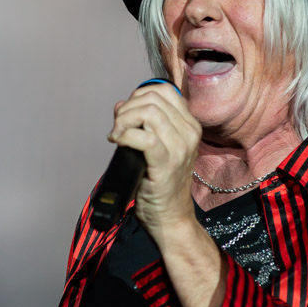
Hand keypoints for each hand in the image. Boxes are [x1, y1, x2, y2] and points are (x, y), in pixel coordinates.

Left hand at [108, 82, 201, 235]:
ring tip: (117, 135)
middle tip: (118, 127)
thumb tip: (120, 105)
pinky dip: (125, 135)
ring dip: (124, 120)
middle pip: (153, 98)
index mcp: (191, 125)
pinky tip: (117, 141)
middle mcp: (190, 133)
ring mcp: (180, 148)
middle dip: (127, 108)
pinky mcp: (166, 163)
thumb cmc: (161, 182)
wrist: (171, 216)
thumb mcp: (160, 147)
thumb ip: (144, 124)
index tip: (127, 114)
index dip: (139, 96)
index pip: (164, 91)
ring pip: (148, 112)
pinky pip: (144, 137)